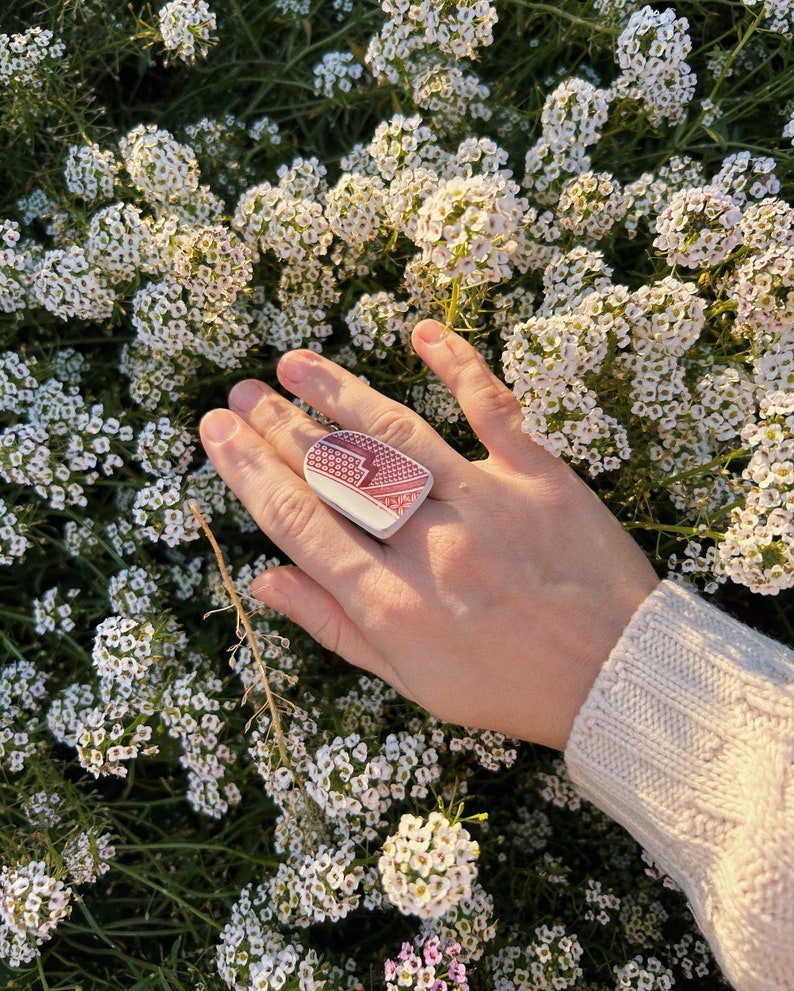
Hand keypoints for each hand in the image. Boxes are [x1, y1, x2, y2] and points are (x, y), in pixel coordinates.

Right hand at [200, 319, 658, 749]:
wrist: (617, 676)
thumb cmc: (508, 686)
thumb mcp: (411, 680)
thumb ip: (335, 627)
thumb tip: (265, 581)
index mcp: (391, 603)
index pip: (300, 523)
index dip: (250, 472)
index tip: (217, 432)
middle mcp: (428, 547)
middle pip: (336, 473)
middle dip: (279, 428)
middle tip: (241, 391)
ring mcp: (485, 504)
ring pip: (396, 435)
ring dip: (339, 392)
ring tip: (294, 363)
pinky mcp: (538, 476)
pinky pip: (491, 410)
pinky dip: (459, 367)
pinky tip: (420, 335)